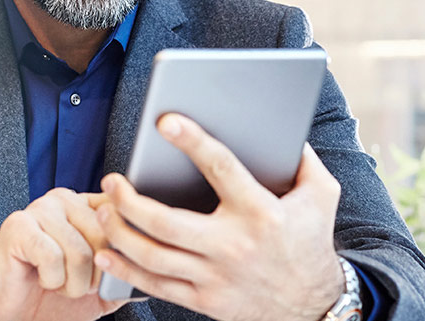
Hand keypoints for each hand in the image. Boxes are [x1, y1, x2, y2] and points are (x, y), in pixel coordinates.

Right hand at [0, 189, 126, 320]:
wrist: (3, 309)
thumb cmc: (47, 296)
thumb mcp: (96, 291)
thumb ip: (124, 278)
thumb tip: (155, 280)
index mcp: (87, 207)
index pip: (122, 214)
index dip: (123, 250)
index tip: (110, 269)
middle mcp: (65, 200)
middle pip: (106, 236)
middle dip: (95, 275)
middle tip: (75, 284)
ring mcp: (40, 209)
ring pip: (81, 250)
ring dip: (72, 283)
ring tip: (57, 283)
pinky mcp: (19, 225)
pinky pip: (53, 257)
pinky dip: (51, 280)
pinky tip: (40, 278)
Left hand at [94, 113, 345, 320]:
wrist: (314, 307)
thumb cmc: (312, 242)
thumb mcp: (321, 195)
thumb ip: (304, 159)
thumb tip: (284, 126)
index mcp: (260, 212)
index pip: (220, 169)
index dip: (192, 142)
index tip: (165, 122)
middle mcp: (234, 246)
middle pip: (166, 222)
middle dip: (129, 200)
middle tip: (111, 181)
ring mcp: (216, 278)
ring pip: (153, 256)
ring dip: (119, 232)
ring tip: (103, 210)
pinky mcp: (206, 302)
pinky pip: (156, 286)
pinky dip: (126, 270)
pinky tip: (107, 252)